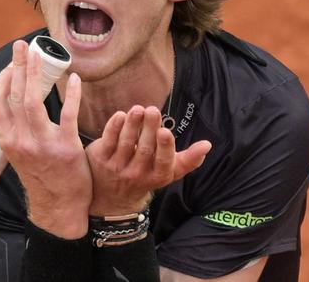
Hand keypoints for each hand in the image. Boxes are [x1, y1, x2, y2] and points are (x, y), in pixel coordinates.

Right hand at [0, 40, 91, 237]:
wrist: (59, 206)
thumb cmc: (41, 176)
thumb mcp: (20, 153)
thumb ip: (17, 129)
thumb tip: (16, 102)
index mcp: (7, 140)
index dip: (2, 78)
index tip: (11, 62)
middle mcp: (20, 140)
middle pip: (14, 94)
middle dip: (16, 66)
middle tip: (21, 45)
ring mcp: (42, 143)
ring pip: (34, 100)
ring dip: (36, 73)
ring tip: (41, 54)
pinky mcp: (66, 147)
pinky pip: (68, 113)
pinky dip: (71, 93)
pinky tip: (74, 79)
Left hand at [85, 105, 211, 215]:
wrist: (113, 198)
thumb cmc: (147, 177)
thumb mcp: (169, 172)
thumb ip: (189, 159)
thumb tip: (207, 144)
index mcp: (157, 176)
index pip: (163, 163)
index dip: (164, 147)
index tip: (165, 131)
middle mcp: (137, 174)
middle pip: (144, 149)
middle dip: (148, 128)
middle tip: (152, 109)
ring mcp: (117, 167)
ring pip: (125, 143)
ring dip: (132, 124)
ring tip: (138, 109)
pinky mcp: (101, 159)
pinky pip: (108, 141)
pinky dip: (114, 127)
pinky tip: (121, 115)